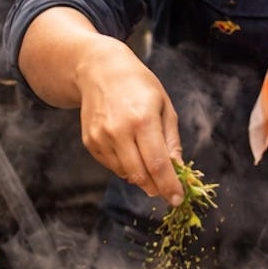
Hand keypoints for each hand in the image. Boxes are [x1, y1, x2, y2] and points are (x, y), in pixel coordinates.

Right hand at [76, 36, 183, 205]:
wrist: (99, 69)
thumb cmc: (138, 85)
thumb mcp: (164, 106)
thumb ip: (171, 140)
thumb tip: (177, 170)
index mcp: (143, 120)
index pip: (158, 165)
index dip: (170, 186)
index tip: (178, 199)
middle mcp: (119, 131)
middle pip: (140, 175)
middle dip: (156, 188)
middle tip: (166, 190)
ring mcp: (101, 137)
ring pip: (125, 174)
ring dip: (141, 177)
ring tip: (149, 163)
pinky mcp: (90, 142)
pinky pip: (112, 166)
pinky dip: (125, 166)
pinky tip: (130, 150)